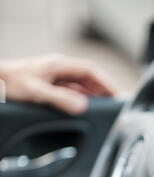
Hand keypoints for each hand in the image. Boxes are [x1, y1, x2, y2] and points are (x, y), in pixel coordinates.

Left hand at [0, 53, 114, 114]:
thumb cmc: (12, 82)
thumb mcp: (37, 92)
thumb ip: (60, 99)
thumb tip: (81, 106)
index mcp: (60, 65)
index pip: (91, 71)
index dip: (106, 82)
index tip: (117, 94)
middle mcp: (60, 69)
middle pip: (88, 79)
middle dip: (103, 90)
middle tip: (114, 104)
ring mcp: (56, 77)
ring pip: (81, 86)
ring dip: (93, 96)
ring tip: (104, 108)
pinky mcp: (52, 86)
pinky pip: (72, 92)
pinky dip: (82, 100)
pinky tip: (85, 109)